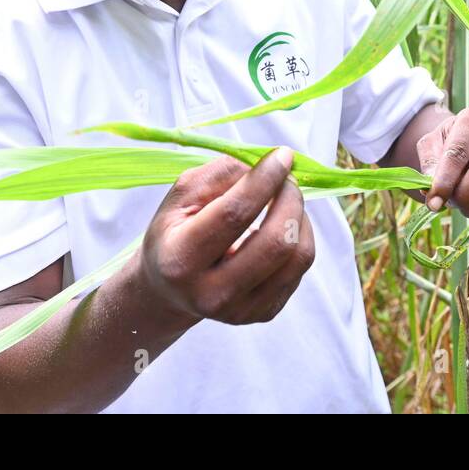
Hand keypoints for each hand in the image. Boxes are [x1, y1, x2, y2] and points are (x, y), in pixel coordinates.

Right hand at [137, 147, 315, 325]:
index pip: (234, 214)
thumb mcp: (181, 196)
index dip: (264, 180)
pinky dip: (299, 237)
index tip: (283, 155)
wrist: (168, 289)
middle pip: (275, 242)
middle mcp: (211, 294)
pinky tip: (280, 226)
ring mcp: (240, 311)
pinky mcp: (263, 314)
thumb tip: (269, 164)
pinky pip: (300, 269)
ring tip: (285, 199)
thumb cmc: (175, 233)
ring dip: (300, 217)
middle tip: (287, 178)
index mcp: (181, 260)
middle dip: (291, 198)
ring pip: (297, 257)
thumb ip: (221, 174)